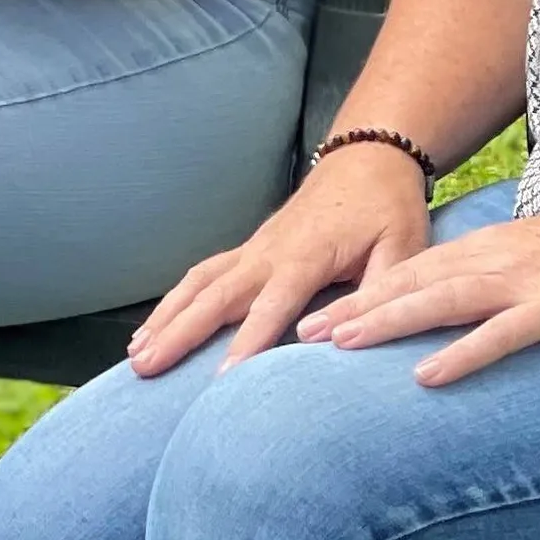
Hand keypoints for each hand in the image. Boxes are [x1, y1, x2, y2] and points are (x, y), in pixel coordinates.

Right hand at [128, 141, 432, 376]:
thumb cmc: (388, 208)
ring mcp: (253, 249)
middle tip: (146, 368)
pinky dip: (174, 301)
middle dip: (179, 333)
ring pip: (198, 284)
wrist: (367, 160)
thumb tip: (348, 337)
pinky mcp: (248, 250)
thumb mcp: (403, 247)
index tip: (221, 380)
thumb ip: (380, 291)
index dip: (247, 342)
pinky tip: (153, 328)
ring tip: (136, 356)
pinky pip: (202, 275)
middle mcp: (268, 253)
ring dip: (165, 318)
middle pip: (215, 296)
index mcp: (306, 256)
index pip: (271, 306)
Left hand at [305, 194, 539, 387]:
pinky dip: (460, 355)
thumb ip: (500, 279)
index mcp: (489, 250)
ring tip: (339, 346)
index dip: (361, 293)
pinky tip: (425, 376)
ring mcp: (524, 283)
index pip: (411, 272)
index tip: (317, 315)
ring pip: (440, 303)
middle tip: (300, 335)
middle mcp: (495, 261)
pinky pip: (499, 335)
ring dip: (386, 324)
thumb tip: (463, 308)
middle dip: (353, 309)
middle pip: (410, 285)